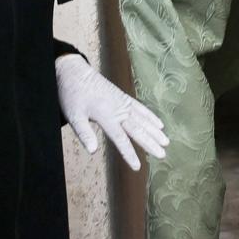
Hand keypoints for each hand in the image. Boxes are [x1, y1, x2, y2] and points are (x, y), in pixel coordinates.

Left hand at [55, 54, 168, 170]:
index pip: (121, 139)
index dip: (130, 153)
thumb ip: (84, 133)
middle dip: (150, 143)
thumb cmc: (71, 95)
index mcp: (106, 116)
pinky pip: (140, 108)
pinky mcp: (123, 97)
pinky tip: (159, 124)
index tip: (138, 167)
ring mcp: (122, 102)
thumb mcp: (73, 116)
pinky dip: (150, 116)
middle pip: (137, 129)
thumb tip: (92, 151)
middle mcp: (118, 110)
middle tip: (163, 154)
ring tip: (166, 141)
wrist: (74, 72)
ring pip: (142, 119)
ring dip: (155, 130)